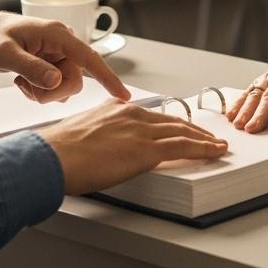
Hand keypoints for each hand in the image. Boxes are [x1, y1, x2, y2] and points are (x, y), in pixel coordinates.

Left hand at [0, 9, 129, 102]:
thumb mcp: (4, 53)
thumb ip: (31, 68)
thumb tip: (56, 82)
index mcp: (56, 35)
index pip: (89, 58)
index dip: (108, 78)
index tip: (124, 96)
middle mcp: (62, 44)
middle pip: (75, 80)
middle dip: (52, 92)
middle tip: (27, 88)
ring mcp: (57, 55)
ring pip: (65, 87)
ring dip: (44, 92)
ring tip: (21, 82)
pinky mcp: (50, 64)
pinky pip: (55, 87)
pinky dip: (39, 91)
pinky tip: (22, 81)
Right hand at [39, 99, 228, 194]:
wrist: (51, 158)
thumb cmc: (57, 153)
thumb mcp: (80, 136)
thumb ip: (97, 139)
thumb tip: (100, 152)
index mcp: (113, 109)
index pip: (151, 115)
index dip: (169, 123)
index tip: (179, 128)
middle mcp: (130, 114)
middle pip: (171, 121)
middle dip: (192, 129)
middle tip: (207, 136)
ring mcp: (139, 131)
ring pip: (182, 132)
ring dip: (203, 139)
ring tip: (217, 145)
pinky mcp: (145, 150)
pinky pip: (183, 147)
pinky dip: (204, 149)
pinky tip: (216, 152)